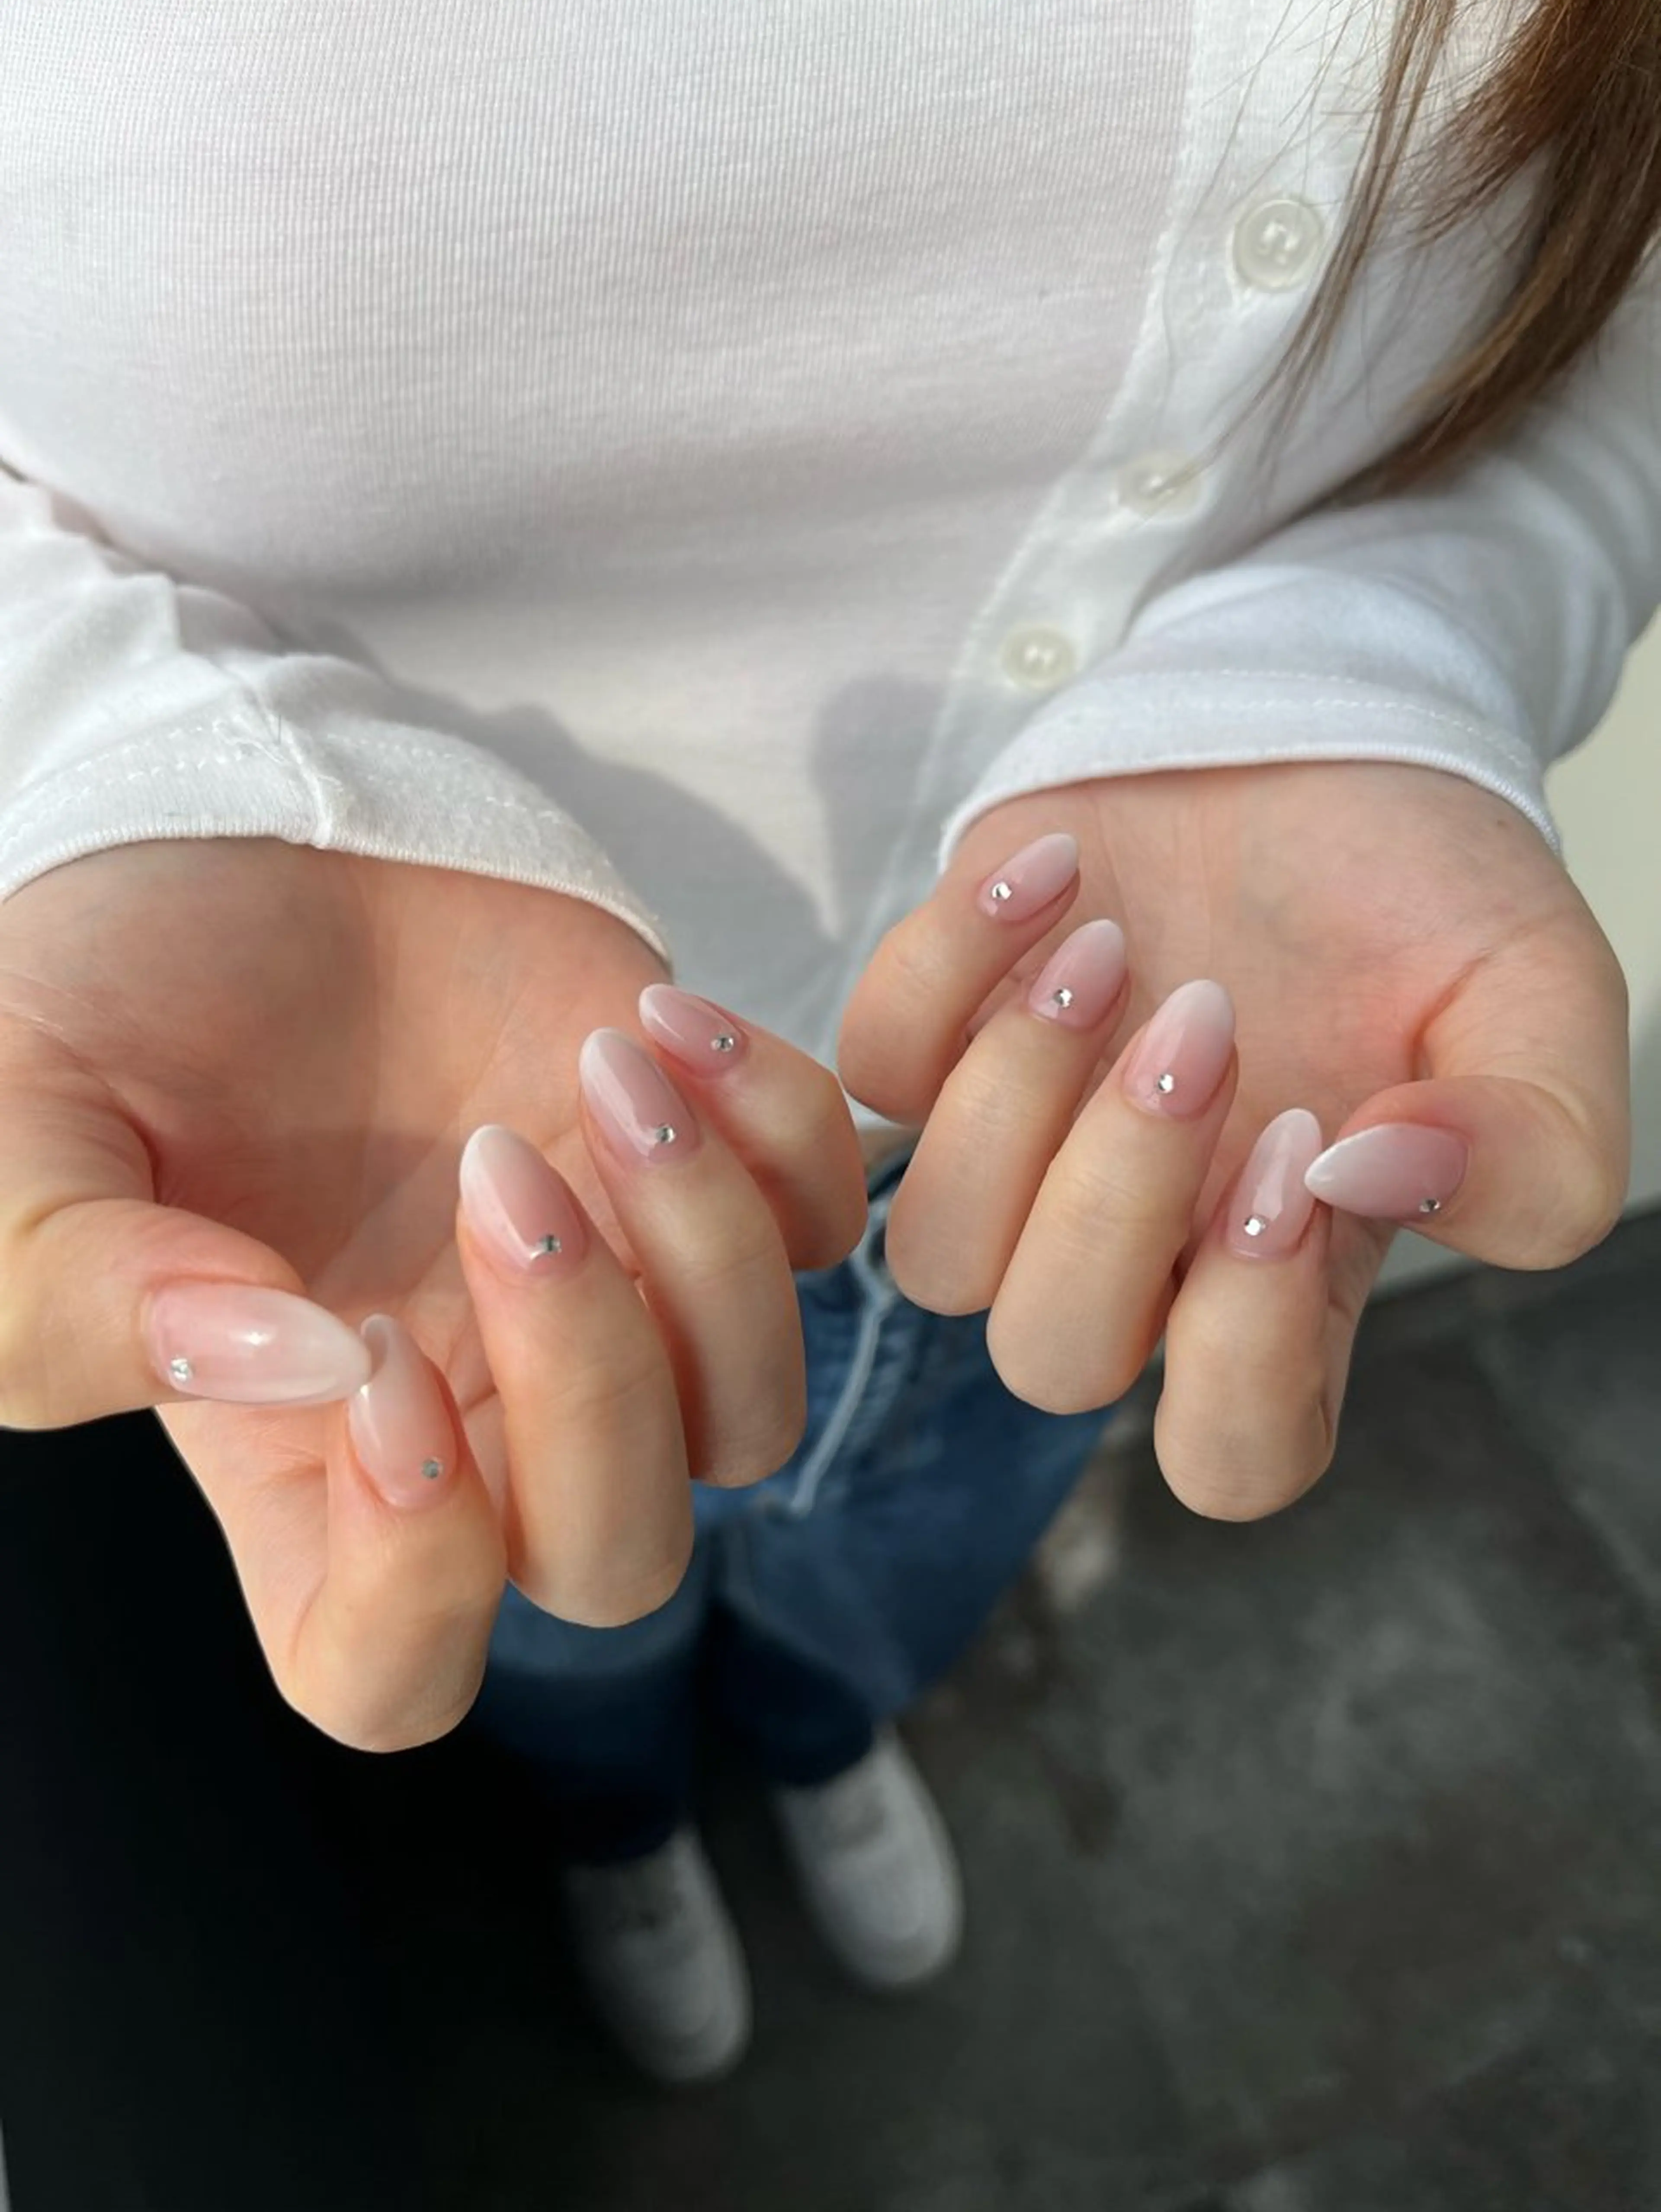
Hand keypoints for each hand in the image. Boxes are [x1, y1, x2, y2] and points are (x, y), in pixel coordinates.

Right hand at [0, 839, 864, 1747]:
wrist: (239, 829)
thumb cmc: (106, 996)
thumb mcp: (15, 1145)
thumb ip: (82, 1294)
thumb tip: (306, 1368)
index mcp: (299, 1461)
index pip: (393, 1672)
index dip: (413, 1577)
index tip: (375, 1361)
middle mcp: (472, 1414)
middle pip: (618, 1563)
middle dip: (592, 1388)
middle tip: (488, 1169)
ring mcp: (608, 1299)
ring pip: (755, 1415)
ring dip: (706, 1254)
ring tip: (597, 1076)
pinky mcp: (700, 1171)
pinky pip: (830, 1224)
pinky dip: (785, 1131)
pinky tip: (657, 1017)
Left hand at [840, 762, 1627, 1517]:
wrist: (1324, 737)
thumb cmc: (1430, 893)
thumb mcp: (1547, 1010)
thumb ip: (1527, 1149)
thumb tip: (1375, 1177)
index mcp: (1290, 1275)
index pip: (1234, 1453)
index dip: (1249, 1352)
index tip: (1303, 1148)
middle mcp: (1142, 1243)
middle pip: (1052, 1358)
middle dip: (1114, 1201)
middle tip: (1211, 1023)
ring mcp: (1027, 1149)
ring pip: (935, 1254)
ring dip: (1014, 1098)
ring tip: (1113, 949)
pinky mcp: (939, 1034)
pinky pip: (872, 1071)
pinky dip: (943, 966)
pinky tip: (1055, 871)